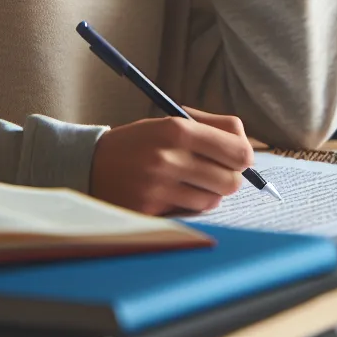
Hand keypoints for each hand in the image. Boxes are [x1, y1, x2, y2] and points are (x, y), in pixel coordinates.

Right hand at [88, 107, 254, 214]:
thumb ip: (210, 129)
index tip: (239, 158)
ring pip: (213, 200)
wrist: (90, 163)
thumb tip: (247, 146)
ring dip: (208, 194)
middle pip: (231, 180)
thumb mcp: (170, 122)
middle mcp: (169, 158)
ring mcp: (158, 188)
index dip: (244, 157)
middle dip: (229, 178)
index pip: (237, 150)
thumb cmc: (140, 142)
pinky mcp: (149, 211)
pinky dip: (189, 206)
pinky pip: (190, 213)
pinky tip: (173, 195)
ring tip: (189, 182)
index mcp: (177, 129)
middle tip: (217, 173)